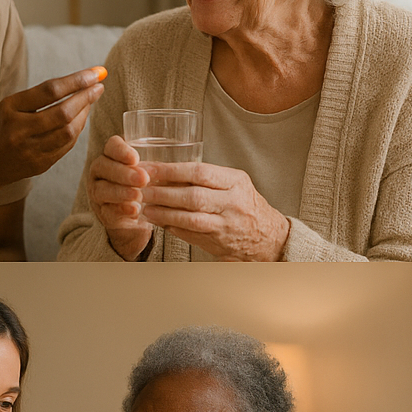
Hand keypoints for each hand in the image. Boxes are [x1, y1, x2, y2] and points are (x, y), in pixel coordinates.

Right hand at [0, 67, 104, 187]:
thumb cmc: (0, 128)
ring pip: (69, 131)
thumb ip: (39, 96)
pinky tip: (81, 119)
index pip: (50, 91)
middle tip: (99, 86)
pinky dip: (77, 130)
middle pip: (63, 113)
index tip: (95, 73)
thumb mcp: (9, 106)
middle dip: (85, 98)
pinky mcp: (41, 164)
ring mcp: (30, 150)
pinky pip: (67, 146)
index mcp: (10, 110)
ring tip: (90, 101)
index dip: (76, 80)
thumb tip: (79, 83)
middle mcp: (19, 130)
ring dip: (85, 114)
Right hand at [87, 135, 154, 259]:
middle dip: (124, 172)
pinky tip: (134, 210)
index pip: (111, 146)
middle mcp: (101, 171)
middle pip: (104, 166)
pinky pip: (107, 210)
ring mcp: (98, 192)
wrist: (137, 215)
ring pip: (103, 189)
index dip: (121, 150)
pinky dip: (121, 210)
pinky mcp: (102, 212)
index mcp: (113, 156)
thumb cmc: (148, 185)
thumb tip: (185, 158)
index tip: (136, 158)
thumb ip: (160, 165)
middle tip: (143, 179)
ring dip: (121, 192)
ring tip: (138, 195)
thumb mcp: (155, 171)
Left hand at [139, 161, 289, 261]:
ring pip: (190, 218)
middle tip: (142, 190)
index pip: (200, 172)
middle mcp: (233, 203)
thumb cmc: (246, 205)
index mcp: (236, 182)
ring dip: (164, 213)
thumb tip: (165, 172)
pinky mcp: (219, 243)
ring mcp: (226, 226)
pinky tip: (158, 220)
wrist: (269, 237)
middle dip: (163, 193)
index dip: (171, 171)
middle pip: (193, 197)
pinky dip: (171, 226)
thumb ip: (206, 178)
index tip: (150, 168)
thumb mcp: (234, 183)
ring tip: (146, 207)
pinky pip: (190, 234)